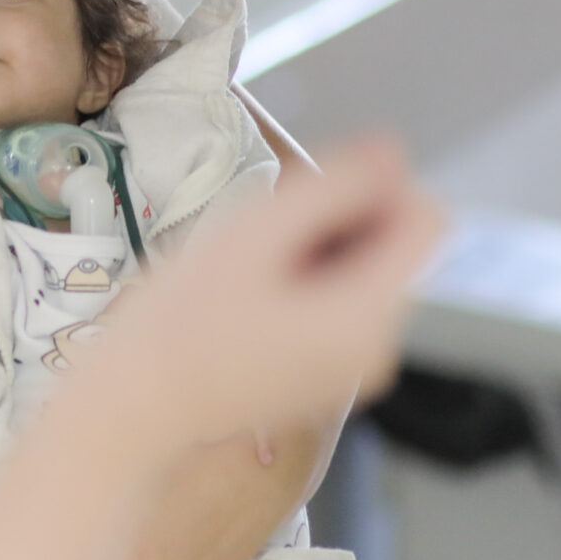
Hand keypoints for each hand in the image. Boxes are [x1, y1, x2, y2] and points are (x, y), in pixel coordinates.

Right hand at [61, 137, 439, 462]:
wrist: (133, 407)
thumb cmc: (179, 319)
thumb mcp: (254, 234)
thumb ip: (335, 187)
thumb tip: (390, 152)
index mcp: (372, 314)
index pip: (427, 219)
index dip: (378, 190)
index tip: (308, 199)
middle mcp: (380, 348)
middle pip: (392, 249)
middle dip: (339, 226)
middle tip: (260, 237)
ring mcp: (353, 372)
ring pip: (363, 278)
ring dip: (317, 256)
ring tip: (246, 272)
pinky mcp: (324, 382)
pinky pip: (338, 313)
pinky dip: (305, 292)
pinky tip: (247, 302)